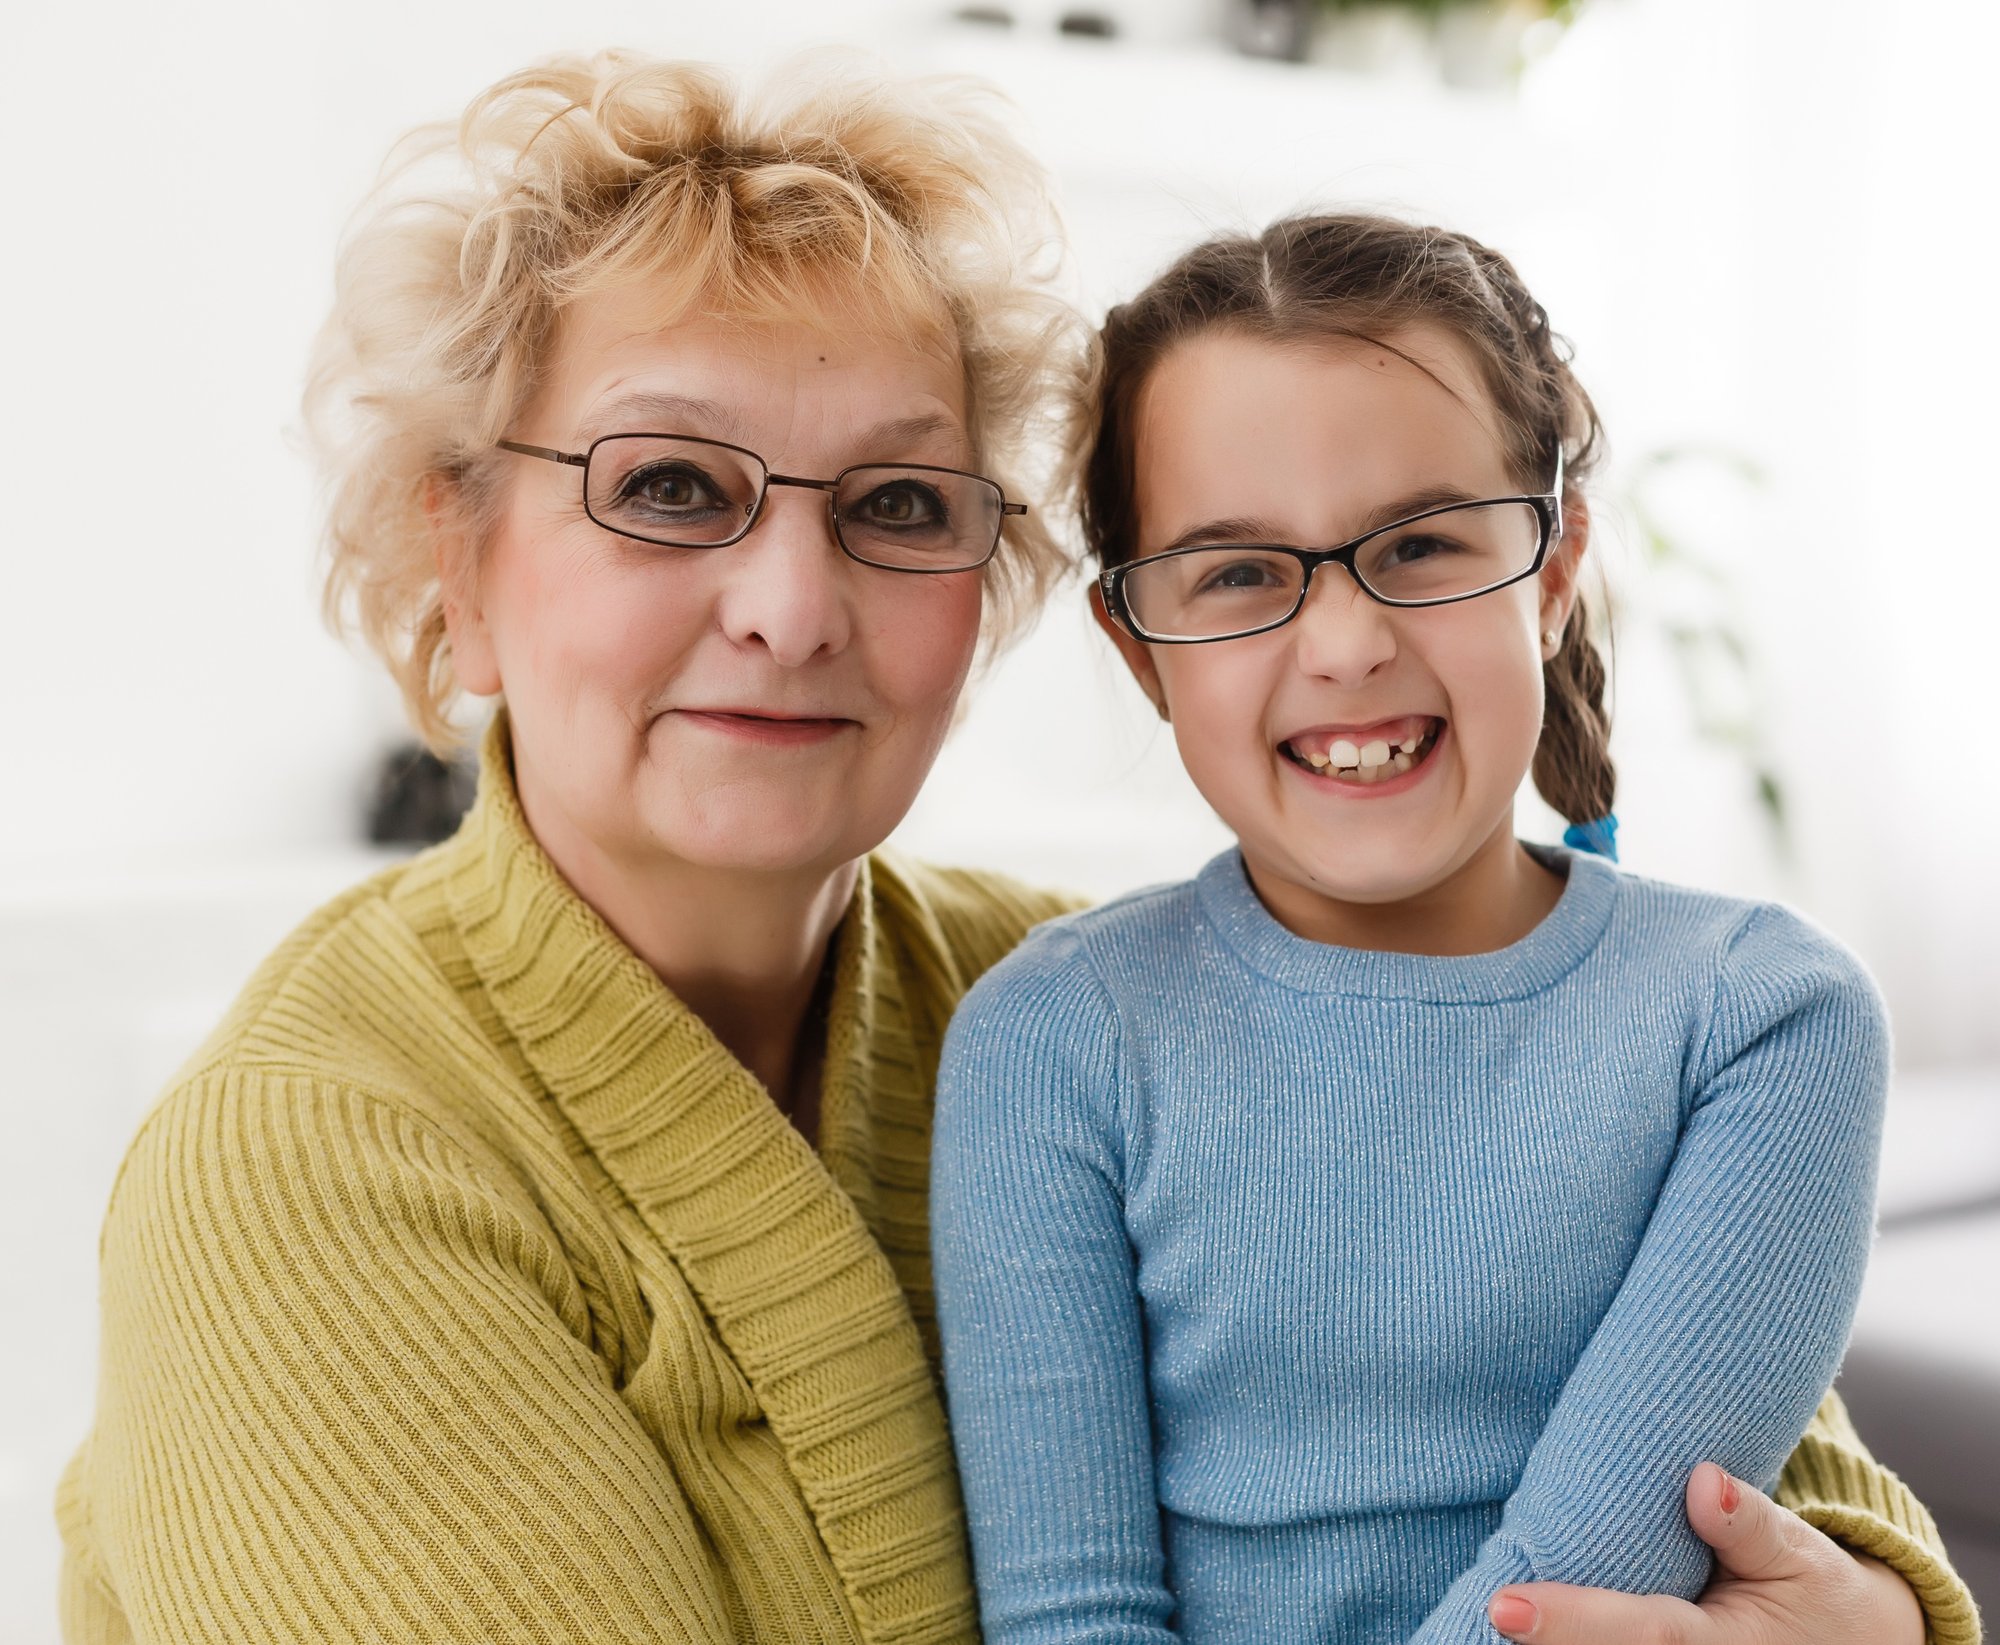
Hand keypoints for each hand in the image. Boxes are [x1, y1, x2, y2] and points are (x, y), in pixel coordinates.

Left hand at [1484, 1461, 1925, 1644]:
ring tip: (1472, 1624)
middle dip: (1542, 1643)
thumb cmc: (1812, 1592)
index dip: (1570, 1623)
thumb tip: (1703, 1482)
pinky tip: (1501, 1632)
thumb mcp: (1800, 1555)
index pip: (1639, 1634)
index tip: (1504, 1605)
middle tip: (1479, 1606)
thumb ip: (1752, 1526)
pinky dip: (1561, 1642)